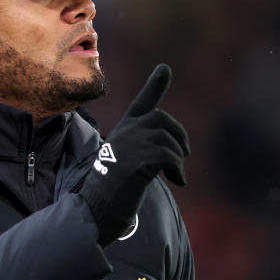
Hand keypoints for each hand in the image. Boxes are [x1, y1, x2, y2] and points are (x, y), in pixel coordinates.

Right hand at [78, 64, 189, 245]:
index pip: (142, 103)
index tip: (165, 68)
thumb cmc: (113, 192)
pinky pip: (169, 155)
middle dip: (178, 135)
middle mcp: (125, 133)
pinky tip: (177, 181)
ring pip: (167, 138)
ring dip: (178, 157)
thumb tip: (176, 150)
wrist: (96, 211)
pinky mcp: (137, 161)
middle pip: (161, 120)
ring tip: (176, 174)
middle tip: (182, 156)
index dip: (154, 85)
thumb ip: (146, 150)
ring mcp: (129, 145)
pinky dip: (178, 168)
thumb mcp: (129, 164)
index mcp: (123, 132)